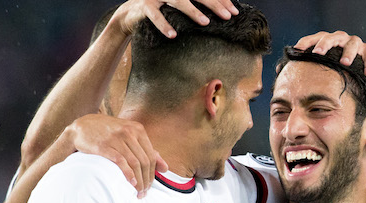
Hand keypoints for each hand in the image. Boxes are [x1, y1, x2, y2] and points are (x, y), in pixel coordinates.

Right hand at [62, 114, 167, 197]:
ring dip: (139, 181)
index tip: (150, 187)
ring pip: (135, 163)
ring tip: (138, 192)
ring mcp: (117, 138)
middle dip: (147, 180)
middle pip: (145, 161)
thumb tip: (166, 168)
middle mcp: (129, 132)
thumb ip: (148, 150)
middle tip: (143, 193)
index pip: (152, 156)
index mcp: (138, 130)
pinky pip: (121, 161)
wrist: (82, 126)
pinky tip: (131, 183)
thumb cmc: (108, 133)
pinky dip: (128, 174)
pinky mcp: (104, 146)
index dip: (153, 174)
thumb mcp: (130, 136)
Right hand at [113, 0, 238, 37]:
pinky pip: (155, 15)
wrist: (130, 14)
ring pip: (178, 1)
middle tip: (228, 16)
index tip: (234, 11)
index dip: (221, 0)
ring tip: (205, 22)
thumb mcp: (179, 8)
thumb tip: (221, 15)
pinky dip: (164, 25)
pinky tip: (173, 35)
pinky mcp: (145, 6)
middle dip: (214, 4)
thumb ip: (195, 8)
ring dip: (193, 11)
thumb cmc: (162, 12)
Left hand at [294, 31, 365, 78]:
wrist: (352, 68)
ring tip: (344, 63)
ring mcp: (354, 43)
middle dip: (325, 44)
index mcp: (325, 40)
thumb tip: (279, 70)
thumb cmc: (330, 67)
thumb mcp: (315, 65)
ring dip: (348, 53)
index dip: (305, 42)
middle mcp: (339, 38)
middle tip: (318, 53)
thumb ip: (299, 66)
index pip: (313, 38)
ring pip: (352, 43)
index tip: (297, 50)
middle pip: (332, 37)